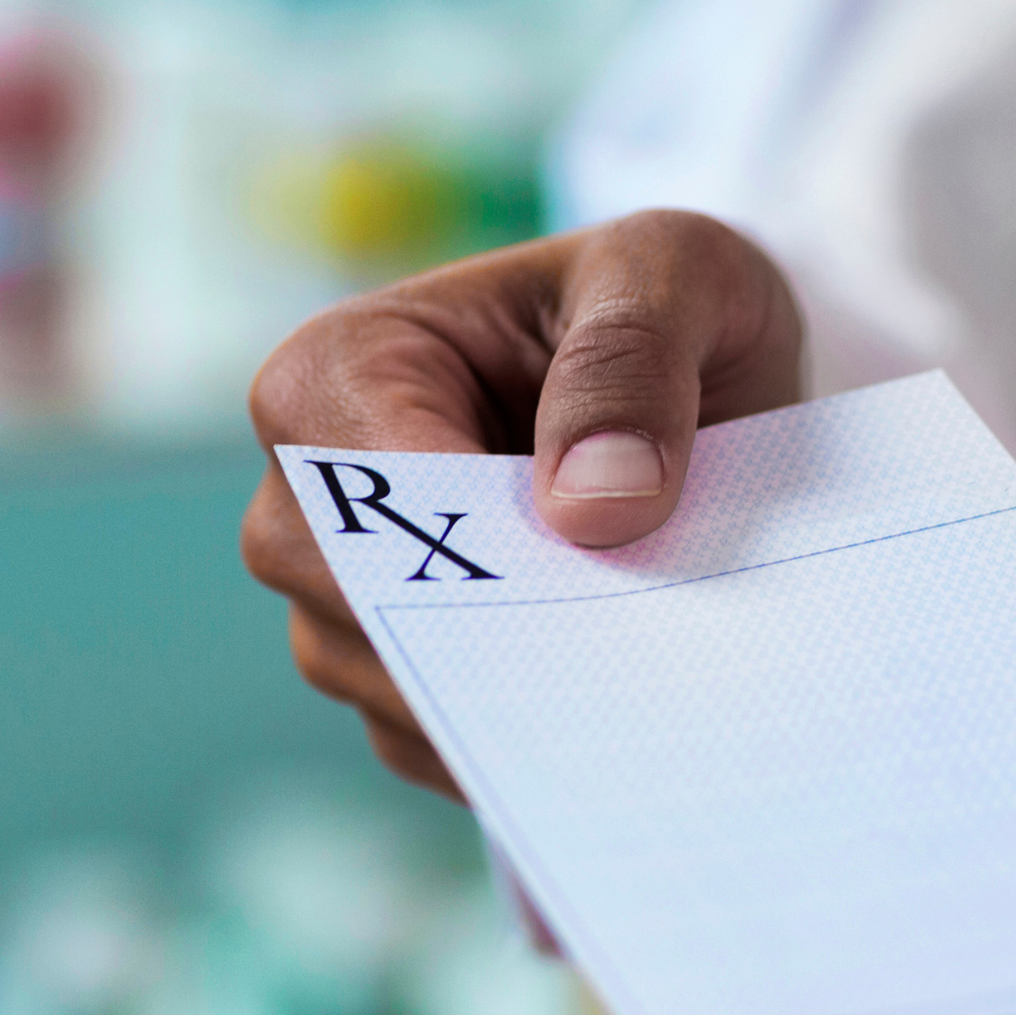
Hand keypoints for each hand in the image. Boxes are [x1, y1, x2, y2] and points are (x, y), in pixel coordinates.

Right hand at [242, 209, 803, 800]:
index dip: (460, 545)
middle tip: (624, 644)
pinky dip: (523, 736)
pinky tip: (609, 707)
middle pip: (353, 606)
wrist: (707, 390)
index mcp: (340, 367)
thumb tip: (593, 504)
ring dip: (514, 691)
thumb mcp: (677, 272)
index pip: (359, 490)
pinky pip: (439, 743)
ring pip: (389, 689)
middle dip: (490, 630)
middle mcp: (309, 493)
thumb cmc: (662, 306)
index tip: (581, 567)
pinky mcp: (402, 675)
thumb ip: (633, 357)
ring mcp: (345, 598)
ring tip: (633, 669)